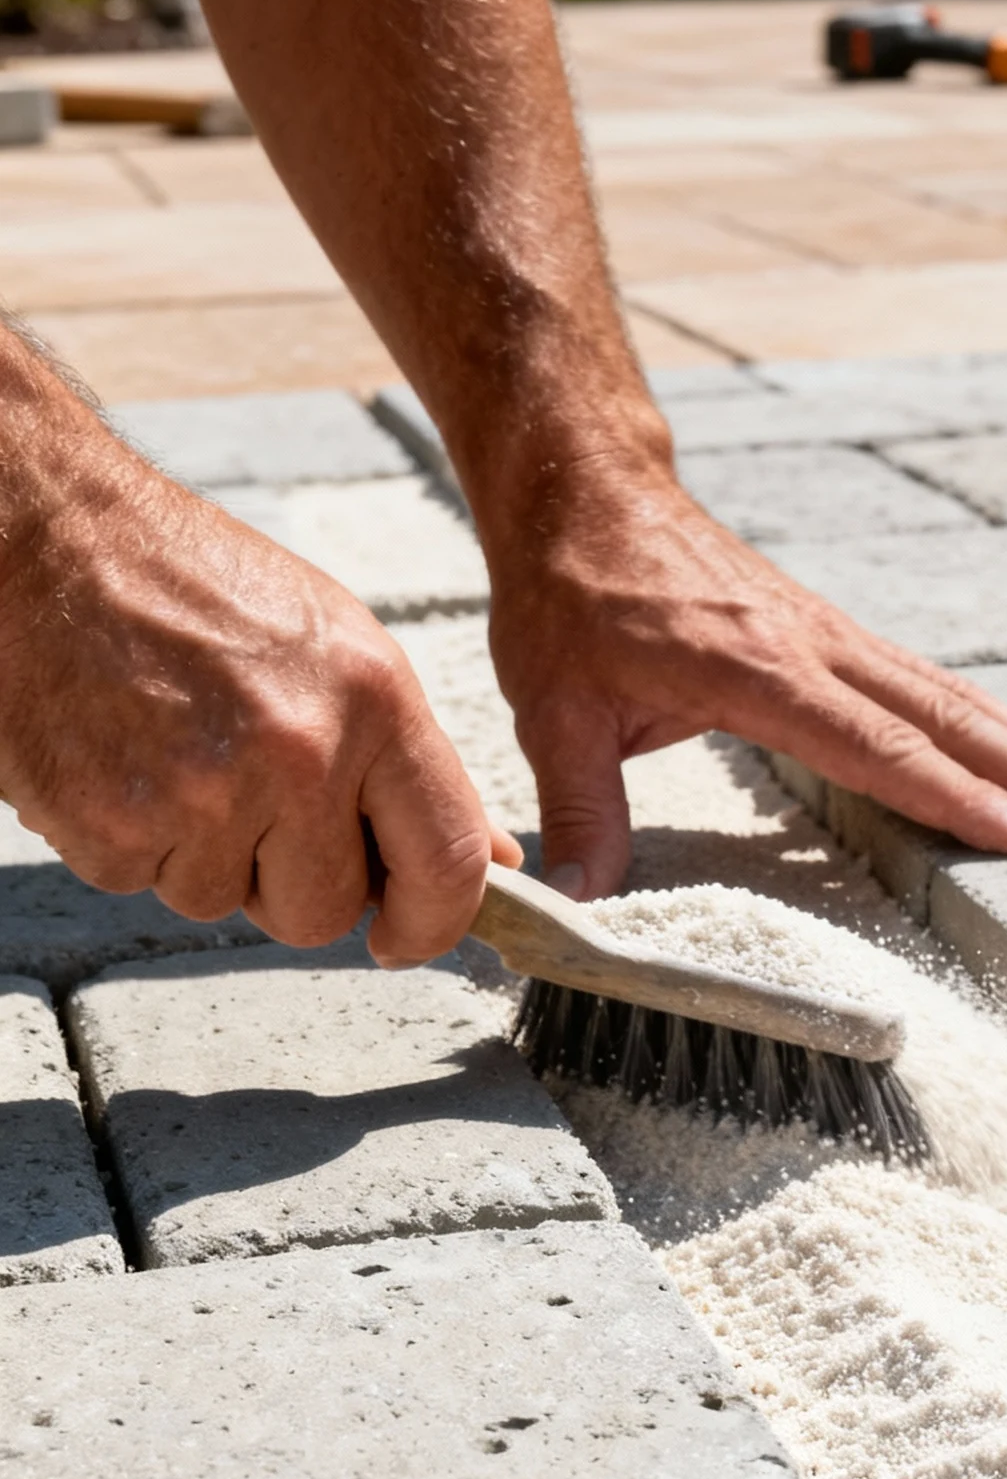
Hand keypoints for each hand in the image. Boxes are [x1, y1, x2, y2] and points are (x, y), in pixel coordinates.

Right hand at [0, 425, 515, 965]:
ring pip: (224, 904)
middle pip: (324, 914)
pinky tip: (125, 760)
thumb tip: (486, 858)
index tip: (406, 938)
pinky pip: (143, 885)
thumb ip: (409, 764)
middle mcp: (296, 753)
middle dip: (292, 885)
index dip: (434, 924)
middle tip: (253, 808)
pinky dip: (133, 842)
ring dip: (204, 856)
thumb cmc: (196, 586)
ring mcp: (200, 797)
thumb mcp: (338, 650)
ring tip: (179, 756)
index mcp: (373, 703)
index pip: (445, 861)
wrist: (48, 540)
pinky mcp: (112, 826)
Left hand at [485, 468, 1006, 898]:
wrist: (585, 485)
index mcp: (754, 670)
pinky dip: (990, 723)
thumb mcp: (551, 710)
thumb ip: (579, 811)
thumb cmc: (568, 596)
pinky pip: (927, 684)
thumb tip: (573, 908)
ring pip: (951, 697)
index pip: (874, 744)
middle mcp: (812, 646)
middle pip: (944, 717)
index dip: (953, 796)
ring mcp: (830, 635)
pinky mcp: (831, 634)